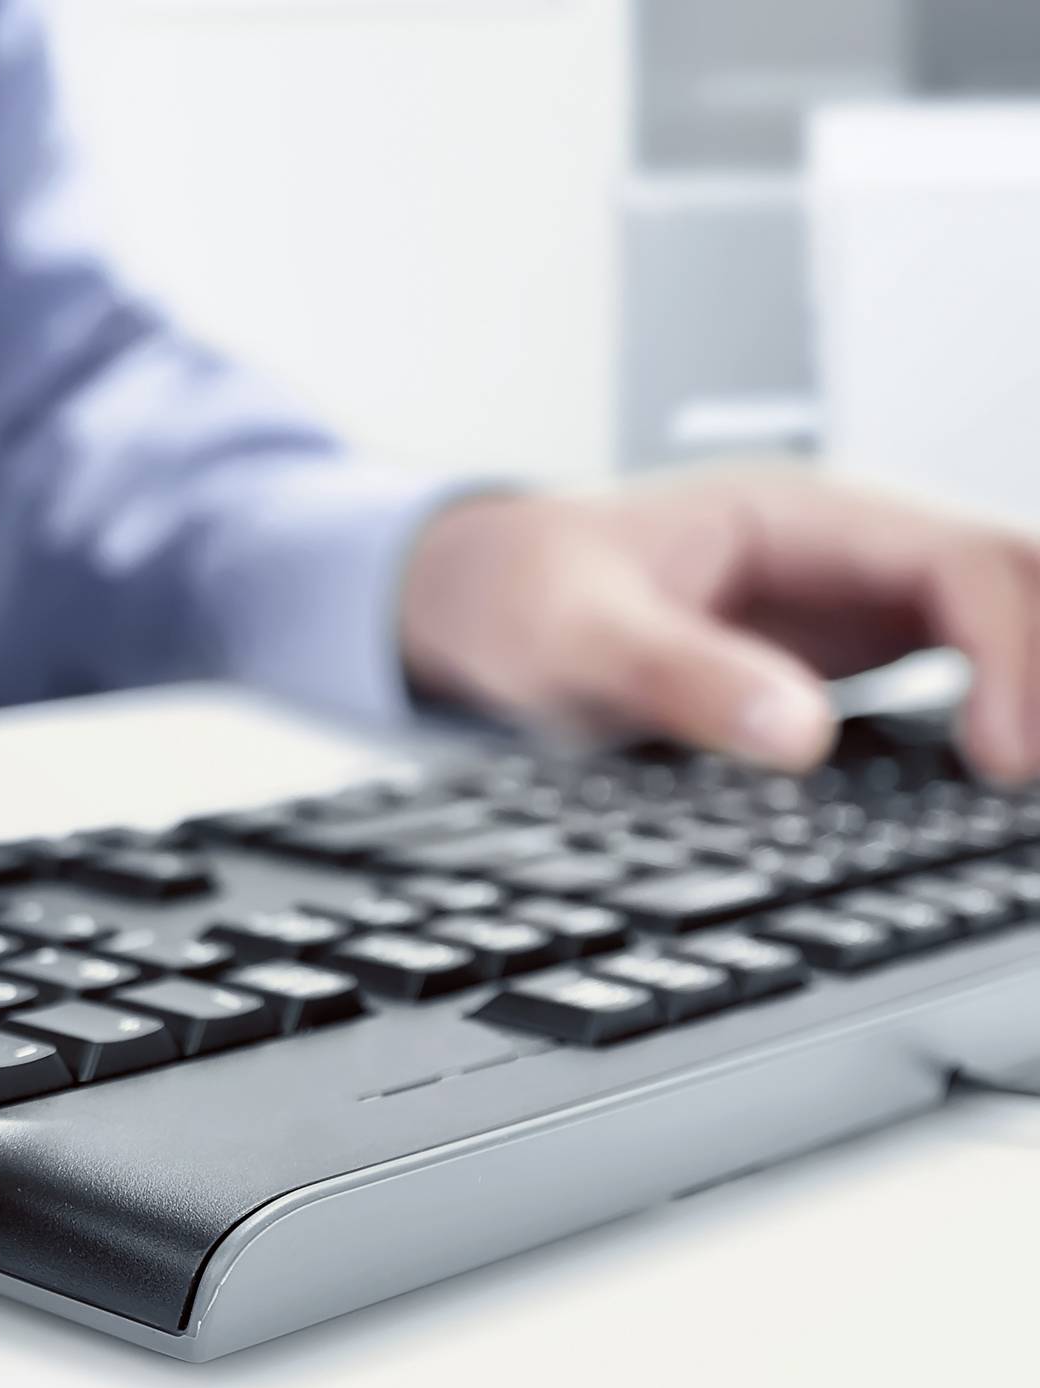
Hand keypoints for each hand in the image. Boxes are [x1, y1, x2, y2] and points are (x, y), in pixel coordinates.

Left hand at [399, 467, 1039, 781]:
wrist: (478, 598)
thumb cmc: (518, 596)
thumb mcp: (572, 638)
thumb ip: (678, 678)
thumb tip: (801, 735)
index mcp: (802, 516)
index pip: (964, 564)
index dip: (1014, 655)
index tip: (1002, 760)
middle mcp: (852, 550)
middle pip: (1018, 583)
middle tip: (1034, 788)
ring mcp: (859, 601)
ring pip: (1006, 627)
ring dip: (1034, 696)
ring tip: (1029, 798)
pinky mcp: (850, 658)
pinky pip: (969, 676)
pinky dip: (1005, 720)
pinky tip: (1003, 788)